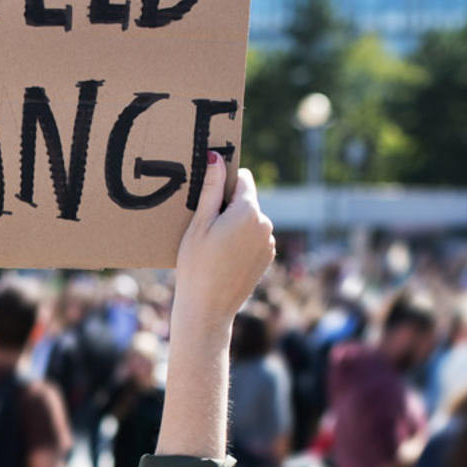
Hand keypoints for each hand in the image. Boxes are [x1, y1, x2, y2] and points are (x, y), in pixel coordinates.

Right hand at [173, 153, 274, 329]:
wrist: (208, 308)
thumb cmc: (197, 264)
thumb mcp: (199, 224)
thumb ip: (210, 189)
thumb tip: (216, 158)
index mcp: (249, 211)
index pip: (242, 178)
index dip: (224, 182)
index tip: (207, 195)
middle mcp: (265, 224)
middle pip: (246, 200)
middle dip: (227, 205)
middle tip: (204, 226)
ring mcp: (269, 242)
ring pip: (250, 220)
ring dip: (234, 224)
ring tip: (212, 245)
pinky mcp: (267, 258)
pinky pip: (254, 237)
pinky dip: (240, 240)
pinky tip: (222, 257)